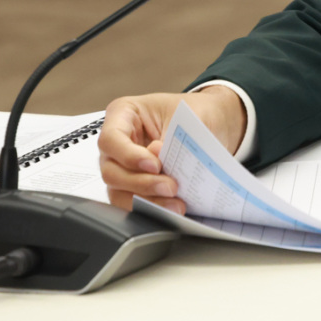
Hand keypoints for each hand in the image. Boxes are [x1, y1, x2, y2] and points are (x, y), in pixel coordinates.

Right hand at [98, 86, 246, 212]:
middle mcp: (117, 142)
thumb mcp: (189, 116)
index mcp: (124, 113)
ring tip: (175, 204)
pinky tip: (172, 208)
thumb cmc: (195, 112)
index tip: (156, 165)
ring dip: (147, 201)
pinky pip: (132, 202)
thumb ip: (174, 139)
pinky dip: (151, 208)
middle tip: (170, 187)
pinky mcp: (131, 185)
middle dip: (141, 183)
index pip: (111, 139)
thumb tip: (164, 166)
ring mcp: (121, 166)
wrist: (209, 123)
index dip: (130, 156)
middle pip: (111, 171)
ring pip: (119, 192)